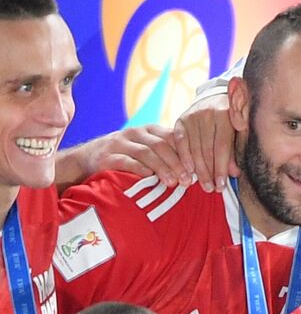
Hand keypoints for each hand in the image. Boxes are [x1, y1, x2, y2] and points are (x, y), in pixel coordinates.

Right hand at [62, 125, 193, 189]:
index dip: (188, 153)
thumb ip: (169, 155)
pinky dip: (138, 169)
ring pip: (145, 153)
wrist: (87, 159)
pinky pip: (125, 161)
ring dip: (162, 168)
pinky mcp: (107, 156)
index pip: (173, 137)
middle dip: (177, 163)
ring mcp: (120, 143)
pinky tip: (149, 177)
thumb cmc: (127, 158)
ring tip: (173, 182)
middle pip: (161, 145)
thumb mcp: (148, 151)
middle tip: (188, 180)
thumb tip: (199, 170)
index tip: (200, 170)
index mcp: (150, 130)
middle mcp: (135, 133)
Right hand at [172, 94, 239, 191]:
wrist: (216, 100)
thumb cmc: (232, 122)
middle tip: (211, 189)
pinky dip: (184, 157)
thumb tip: (234, 173)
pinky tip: (187, 171)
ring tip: (201, 185)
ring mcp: (192, 115)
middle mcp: (208, 113)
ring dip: (197, 169)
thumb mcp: (237, 133)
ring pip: (193, 147)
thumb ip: (235, 150)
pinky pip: (180, 141)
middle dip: (209, 172)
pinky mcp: (181, 119)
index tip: (222, 185)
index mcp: (226, 115)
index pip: (222, 147)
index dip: (221, 168)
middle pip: (207, 149)